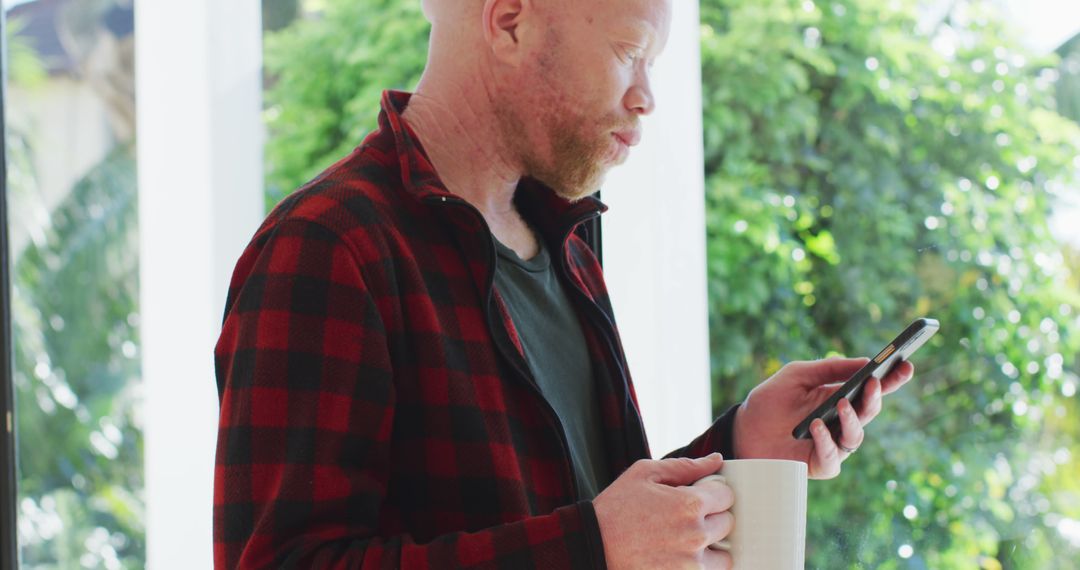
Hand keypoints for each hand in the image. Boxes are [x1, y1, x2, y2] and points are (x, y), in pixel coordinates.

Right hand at [594, 454, 735, 569]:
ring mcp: (691, 564)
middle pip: (728, 523)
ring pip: (724, 556)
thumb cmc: (616, 507)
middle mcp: (695, 535)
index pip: (727, 496)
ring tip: (685, 541)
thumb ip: (685, 466)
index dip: (713, 492)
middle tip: (685, 517)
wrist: (592, 546)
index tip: (697, 495)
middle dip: (712, 517)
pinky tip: (678, 556)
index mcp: (689, 504)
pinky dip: (699, 565)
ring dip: (711, 547)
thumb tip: (716, 459)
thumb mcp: (644, 473)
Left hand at [732, 357, 913, 478]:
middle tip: (874, 383)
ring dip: (852, 420)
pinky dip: (826, 441)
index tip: (906, 364)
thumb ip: (829, 368)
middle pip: (869, 412)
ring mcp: (833, 444)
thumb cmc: (772, 400)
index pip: (872, 389)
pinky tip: (817, 426)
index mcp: (840, 398)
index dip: (892, 379)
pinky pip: (832, 457)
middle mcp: (841, 422)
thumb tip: (866, 362)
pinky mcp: (819, 464)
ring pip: (855, 437)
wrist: (743, 428)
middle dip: (875, 397)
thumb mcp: (797, 375)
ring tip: (842, 404)